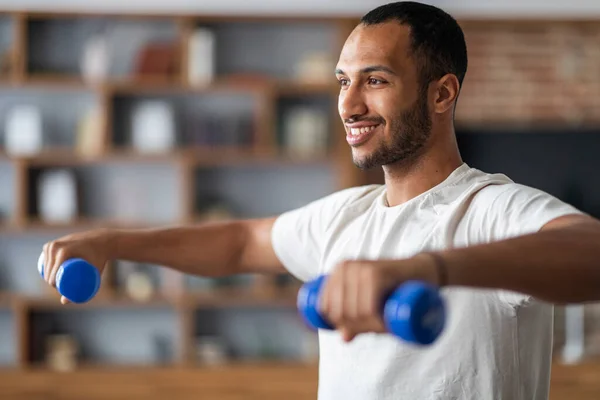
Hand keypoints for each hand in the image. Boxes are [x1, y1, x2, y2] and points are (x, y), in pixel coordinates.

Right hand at [41, 228, 114, 303]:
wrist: (103, 240)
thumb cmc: (99, 258)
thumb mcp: (93, 272)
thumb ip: (82, 290)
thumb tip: (63, 302)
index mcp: (62, 253)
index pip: (51, 275)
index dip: (53, 285)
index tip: (61, 289)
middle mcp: (56, 246)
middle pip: (48, 270)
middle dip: (50, 280)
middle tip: (61, 286)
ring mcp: (55, 242)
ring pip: (46, 263)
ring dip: (47, 272)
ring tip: (56, 280)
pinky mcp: (56, 241)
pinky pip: (46, 253)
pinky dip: (45, 262)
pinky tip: (46, 269)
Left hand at [318, 254, 439, 341]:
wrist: (421, 271)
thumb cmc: (394, 289)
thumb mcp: (371, 304)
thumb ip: (356, 320)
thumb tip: (344, 337)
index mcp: (337, 271)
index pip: (324, 306)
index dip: (337, 323)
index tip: (355, 327)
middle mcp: (345, 267)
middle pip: (340, 311)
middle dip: (356, 326)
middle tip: (374, 326)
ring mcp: (360, 268)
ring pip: (354, 311)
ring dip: (369, 325)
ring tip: (383, 322)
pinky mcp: (377, 272)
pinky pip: (368, 307)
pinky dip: (376, 320)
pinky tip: (383, 320)